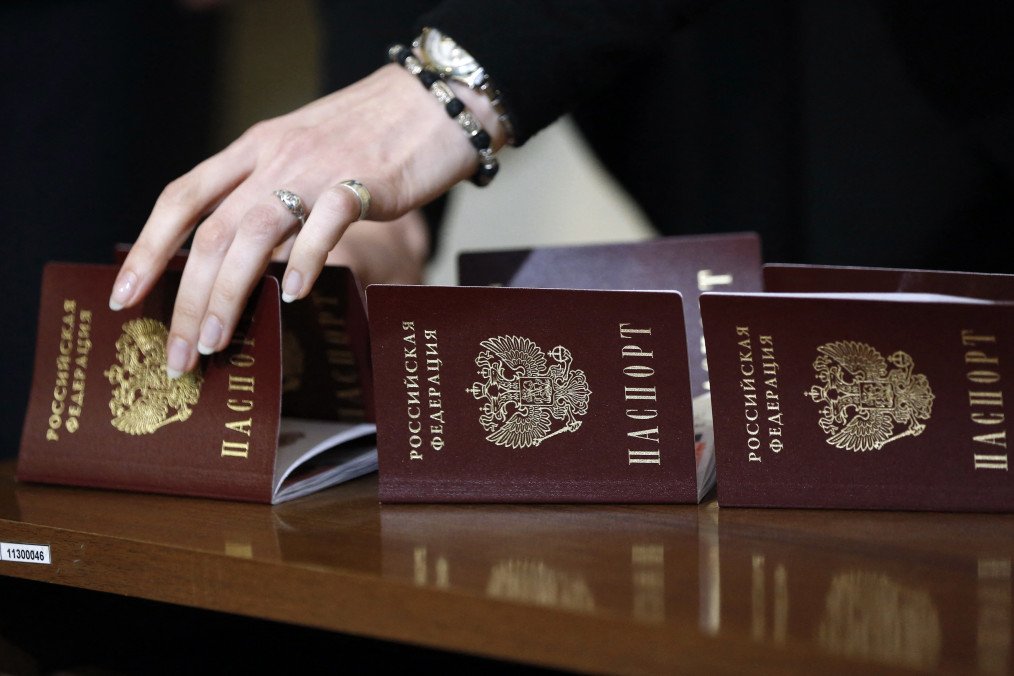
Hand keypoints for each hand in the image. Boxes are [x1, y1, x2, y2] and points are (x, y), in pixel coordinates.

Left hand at [109, 63, 490, 377]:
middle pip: (210, 231)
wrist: (432, 102)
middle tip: (178, 351)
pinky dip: (304, 261)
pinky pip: (325, 224)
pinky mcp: (364, 182)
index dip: (147, 249)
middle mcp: (274, 158)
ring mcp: (317, 169)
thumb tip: (246, 258)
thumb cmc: (372, 136)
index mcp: (254, 149)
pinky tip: (294, 297)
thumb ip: (272, 193)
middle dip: (186, 298)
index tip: (125, 296)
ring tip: (216, 341)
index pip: (182, 198)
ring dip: (228, 294)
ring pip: (252, 233)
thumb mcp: (302, 152)